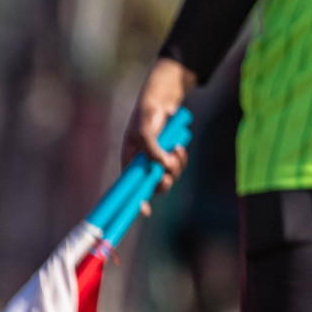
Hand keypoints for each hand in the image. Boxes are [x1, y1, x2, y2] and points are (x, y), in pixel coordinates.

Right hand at [121, 57, 194, 210]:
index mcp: (130, 163)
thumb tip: (164, 167)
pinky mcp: (170, 155)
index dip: (136, 201)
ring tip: (176, 150)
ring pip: (169, 176)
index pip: (130, 188)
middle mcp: (143, 165)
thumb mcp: (144, 131)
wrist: (162, 101)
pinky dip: (181, 159)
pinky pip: (178, 165)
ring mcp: (158, 161)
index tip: (144, 210)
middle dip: (163, 183)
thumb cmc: (146, 115)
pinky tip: (180, 147)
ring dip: (175, 167)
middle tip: (167, 176)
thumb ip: (152, 149)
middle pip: (154, 187)